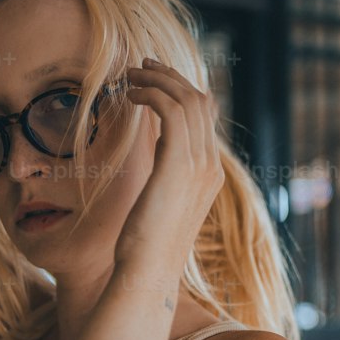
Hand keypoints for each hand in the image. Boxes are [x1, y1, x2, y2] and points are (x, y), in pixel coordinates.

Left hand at [113, 56, 224, 273]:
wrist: (148, 273)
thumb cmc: (146, 245)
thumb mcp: (160, 200)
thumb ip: (166, 171)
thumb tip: (158, 144)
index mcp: (209, 173)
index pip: (205, 116)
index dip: (180, 90)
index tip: (153, 79)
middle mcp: (210, 166)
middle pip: (200, 100)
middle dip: (170, 76)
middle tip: (141, 66)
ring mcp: (199, 165)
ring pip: (188, 99)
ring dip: (158, 80)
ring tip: (130, 76)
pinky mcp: (179, 165)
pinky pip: (172, 112)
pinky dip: (151, 95)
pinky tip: (130, 97)